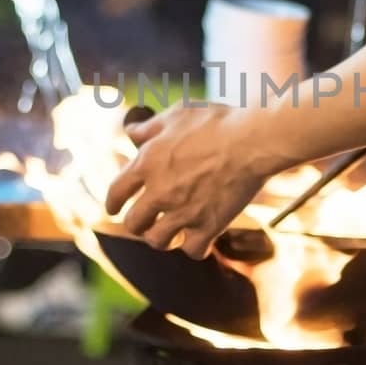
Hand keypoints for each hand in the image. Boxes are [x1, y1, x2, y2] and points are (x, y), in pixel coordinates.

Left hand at [105, 104, 288, 257]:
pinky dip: (195, 247)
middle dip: (138, 223)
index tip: (114, 209)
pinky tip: (199, 239)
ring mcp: (184, 212)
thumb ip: (149, 127)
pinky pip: (192, 250)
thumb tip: (131, 132)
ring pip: (158, 241)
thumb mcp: (177, 114)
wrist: (253, 141)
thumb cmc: (216, 122)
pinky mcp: (209, 225)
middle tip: (147, 221)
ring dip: (162, 238)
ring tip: (171, 233)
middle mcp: (160, 192)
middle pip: (133, 224)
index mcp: (147, 163)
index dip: (112, 203)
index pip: (116, 192)